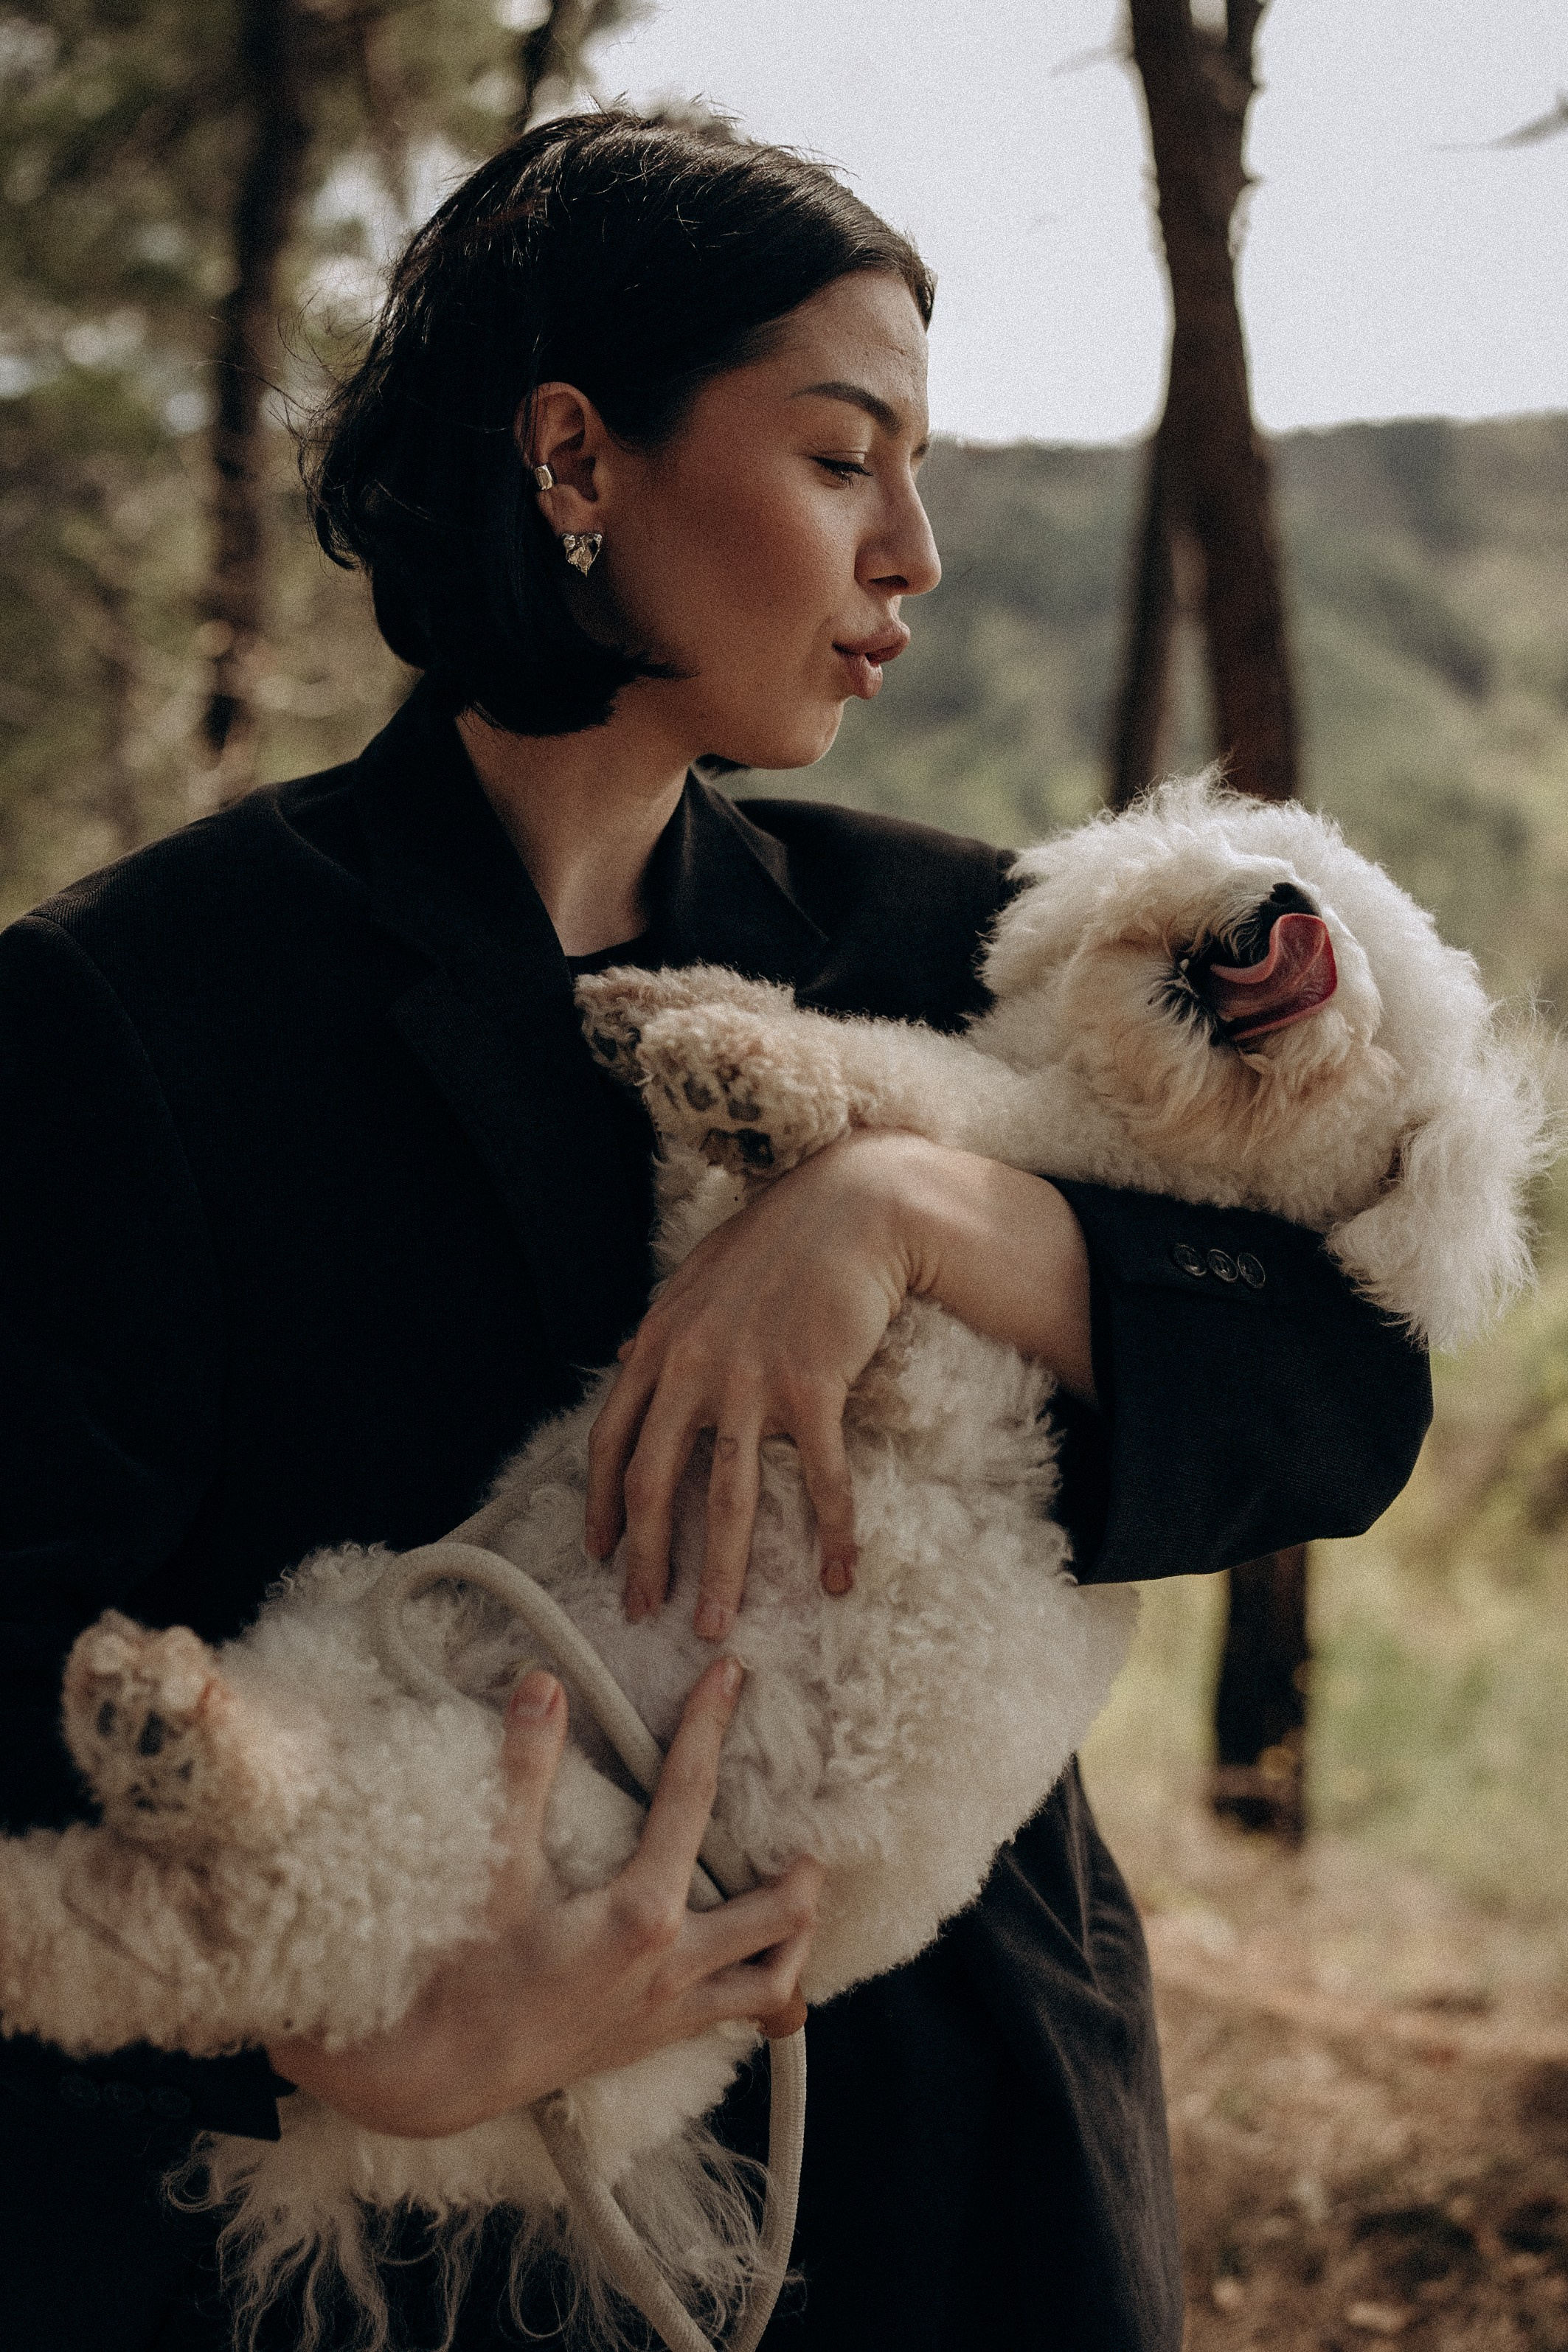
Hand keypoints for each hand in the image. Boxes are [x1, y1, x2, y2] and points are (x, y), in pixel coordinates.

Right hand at [267, 1660, 820, 2138]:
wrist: (440, 2078)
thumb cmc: (466, 1972)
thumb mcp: (496, 1868)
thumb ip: (525, 1772)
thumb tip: (543, 1684)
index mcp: (642, 1913)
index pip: (692, 1795)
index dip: (710, 1725)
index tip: (731, 1674)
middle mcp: (675, 1965)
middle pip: (781, 1909)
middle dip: (805, 1860)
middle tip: (804, 1812)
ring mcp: (672, 2010)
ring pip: (777, 1979)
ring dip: (796, 1932)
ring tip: (796, 1887)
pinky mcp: (656, 2040)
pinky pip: (735, 2016)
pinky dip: (760, 1983)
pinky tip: (746, 1954)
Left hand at [585, 1129, 1093, 1640]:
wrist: (849, 1207)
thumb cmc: (776, 1241)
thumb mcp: (696, 1280)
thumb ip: (661, 1328)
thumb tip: (624, 1358)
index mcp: (657, 1345)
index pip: (611, 1440)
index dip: (602, 1504)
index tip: (602, 1553)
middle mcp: (692, 1368)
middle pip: (655, 1483)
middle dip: (647, 1558)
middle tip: (643, 1613)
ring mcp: (751, 1380)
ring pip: (728, 1497)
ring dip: (722, 1570)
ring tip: (715, 1625)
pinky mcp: (812, 1387)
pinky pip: (820, 1478)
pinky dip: (831, 1532)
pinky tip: (838, 1575)